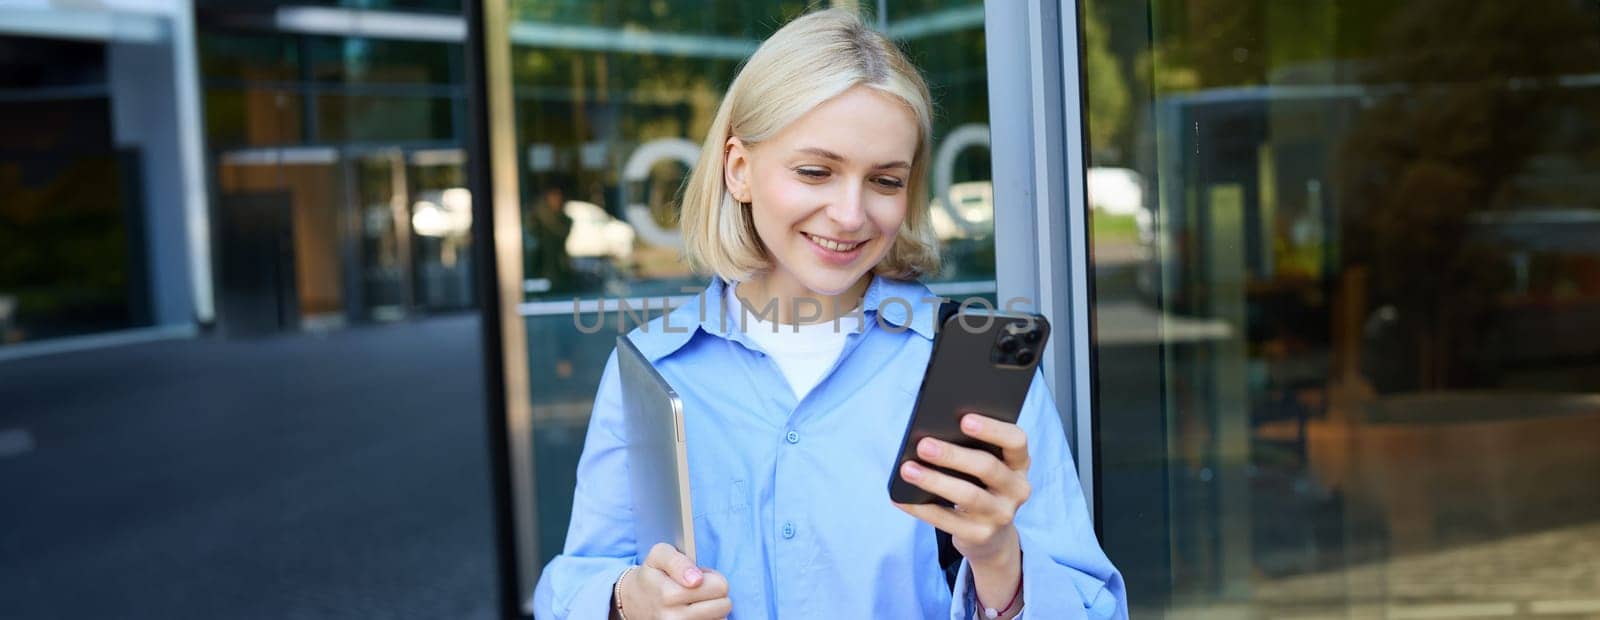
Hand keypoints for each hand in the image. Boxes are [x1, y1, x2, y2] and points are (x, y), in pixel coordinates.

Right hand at [615, 543, 731, 619]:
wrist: (635, 602)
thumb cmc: (652, 575)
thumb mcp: (660, 555)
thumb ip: (679, 561)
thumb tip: (696, 580)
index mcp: (668, 594)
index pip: (719, 586)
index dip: (711, 577)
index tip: (697, 577)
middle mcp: (673, 618)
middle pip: (724, 605)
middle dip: (714, 594)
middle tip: (696, 589)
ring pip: (722, 618)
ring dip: (712, 609)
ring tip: (693, 602)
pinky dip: (708, 619)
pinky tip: (694, 613)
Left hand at [892, 413, 1029, 567]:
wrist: (990, 536)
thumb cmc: (980, 485)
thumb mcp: (984, 468)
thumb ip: (969, 448)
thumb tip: (930, 436)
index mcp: (1019, 463)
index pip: (1016, 440)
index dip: (992, 429)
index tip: (964, 419)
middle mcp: (1017, 488)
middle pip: (987, 467)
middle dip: (953, 455)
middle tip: (923, 445)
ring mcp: (1001, 515)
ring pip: (968, 495)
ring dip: (934, 480)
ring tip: (907, 469)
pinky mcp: (981, 535)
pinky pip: (947, 521)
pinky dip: (921, 508)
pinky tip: (901, 497)